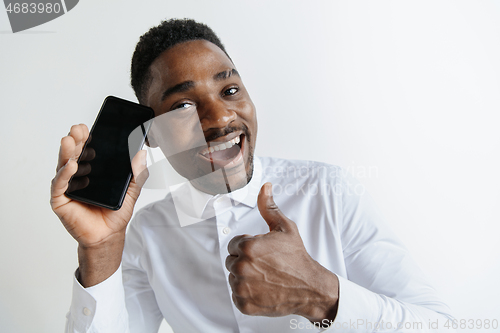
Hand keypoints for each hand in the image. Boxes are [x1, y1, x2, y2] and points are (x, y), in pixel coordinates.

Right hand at [50, 124, 147, 285]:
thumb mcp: (131, 190)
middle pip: (74, 153)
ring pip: (64, 164)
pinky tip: (70, 165)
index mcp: (92, 169)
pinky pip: (60, 184)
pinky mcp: (60, 199)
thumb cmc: (115, 212)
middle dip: (75, 140)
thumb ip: (137, 173)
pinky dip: (64, 174)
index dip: (86, 137)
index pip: (88, 149)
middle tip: (78, 129)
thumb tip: (142, 153)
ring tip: (70, 140)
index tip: (89, 126)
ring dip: (66, 152)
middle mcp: (77, 174)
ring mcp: (67, 186)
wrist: (108, 235)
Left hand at [225, 183, 338, 322]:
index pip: (233, 245)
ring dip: (245, 277)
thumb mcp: (285, 228)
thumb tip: (265, 187)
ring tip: (265, 276)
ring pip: (233, 278)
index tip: (262, 253)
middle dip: (245, 261)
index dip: (247, 247)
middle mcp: (242, 267)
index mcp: (247, 247)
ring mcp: (242, 288)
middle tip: (265, 265)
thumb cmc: (297, 257)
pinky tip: (263, 289)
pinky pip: (237, 296)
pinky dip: (247, 294)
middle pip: (231, 261)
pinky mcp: (245, 304)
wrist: (309, 287)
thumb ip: (269, 208)